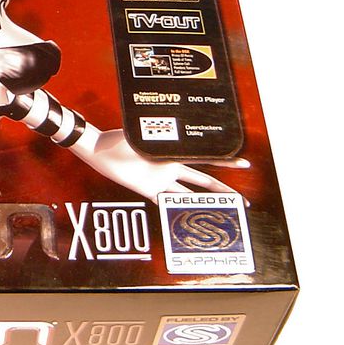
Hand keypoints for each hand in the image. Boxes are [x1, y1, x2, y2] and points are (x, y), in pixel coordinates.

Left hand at [72, 128, 247, 202]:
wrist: (100, 150)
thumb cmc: (118, 139)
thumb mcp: (139, 135)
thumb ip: (153, 134)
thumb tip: (165, 126)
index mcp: (173, 153)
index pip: (204, 157)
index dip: (224, 161)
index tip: (243, 162)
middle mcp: (170, 168)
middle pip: (202, 180)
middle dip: (222, 189)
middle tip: (241, 200)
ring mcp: (160, 180)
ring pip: (187, 194)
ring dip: (202, 202)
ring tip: (218, 211)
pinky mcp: (147, 190)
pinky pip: (164, 202)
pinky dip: (175, 209)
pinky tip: (188, 217)